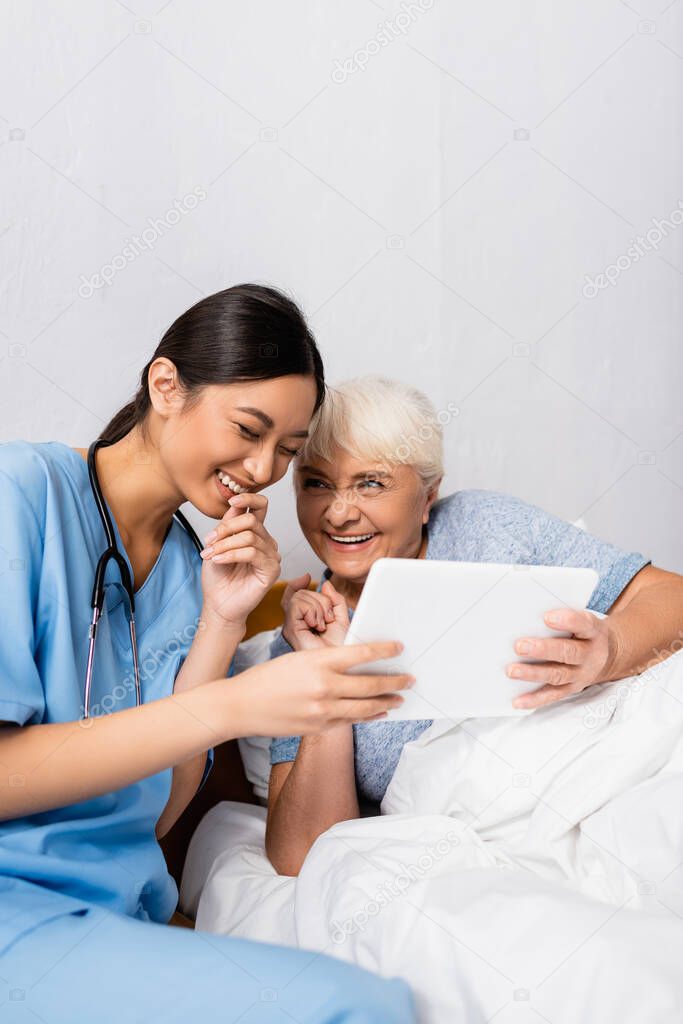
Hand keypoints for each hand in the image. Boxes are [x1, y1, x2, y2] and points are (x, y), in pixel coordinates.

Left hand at [199, 493, 280, 626]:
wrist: (218, 604)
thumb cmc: (218, 578)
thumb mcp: (217, 544)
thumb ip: (227, 525)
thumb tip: (235, 504)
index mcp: (254, 533)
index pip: (260, 507)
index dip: (249, 498)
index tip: (232, 501)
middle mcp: (266, 542)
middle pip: (251, 520)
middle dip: (226, 529)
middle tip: (209, 541)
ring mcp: (271, 556)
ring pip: (249, 537)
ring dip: (224, 545)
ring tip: (210, 555)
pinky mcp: (272, 570)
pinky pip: (252, 553)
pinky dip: (231, 554)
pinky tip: (218, 560)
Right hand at [225, 641, 413, 735]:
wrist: (241, 706)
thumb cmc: (267, 678)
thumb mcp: (297, 658)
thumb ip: (326, 661)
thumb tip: (355, 662)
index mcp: (318, 661)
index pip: (360, 653)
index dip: (384, 650)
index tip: (399, 647)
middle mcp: (324, 685)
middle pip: (370, 683)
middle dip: (394, 681)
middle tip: (410, 679)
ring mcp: (322, 709)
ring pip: (365, 707)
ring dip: (386, 702)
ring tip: (400, 698)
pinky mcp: (318, 727)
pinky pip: (351, 722)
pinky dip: (368, 716)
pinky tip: (378, 713)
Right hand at [281, 576, 349, 650]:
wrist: (342, 666)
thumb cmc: (340, 650)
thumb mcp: (341, 619)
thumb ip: (335, 600)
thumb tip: (326, 584)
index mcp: (302, 620)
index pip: (293, 594)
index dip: (298, 583)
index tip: (307, 577)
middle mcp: (294, 622)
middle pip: (300, 592)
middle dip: (320, 600)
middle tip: (328, 618)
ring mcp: (291, 625)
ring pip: (299, 597)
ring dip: (318, 607)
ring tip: (323, 624)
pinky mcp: (291, 628)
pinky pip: (298, 605)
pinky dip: (312, 611)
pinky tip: (317, 625)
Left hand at [507, 607, 616, 709]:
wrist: (608, 655)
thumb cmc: (584, 632)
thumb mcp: (582, 620)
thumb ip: (562, 618)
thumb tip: (528, 617)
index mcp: (593, 631)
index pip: (583, 624)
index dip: (567, 621)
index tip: (547, 617)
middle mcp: (590, 654)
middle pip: (568, 653)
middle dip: (543, 650)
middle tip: (520, 646)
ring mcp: (581, 674)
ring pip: (558, 675)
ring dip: (533, 674)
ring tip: (513, 670)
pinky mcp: (572, 689)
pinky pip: (552, 695)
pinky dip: (534, 699)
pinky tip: (518, 700)